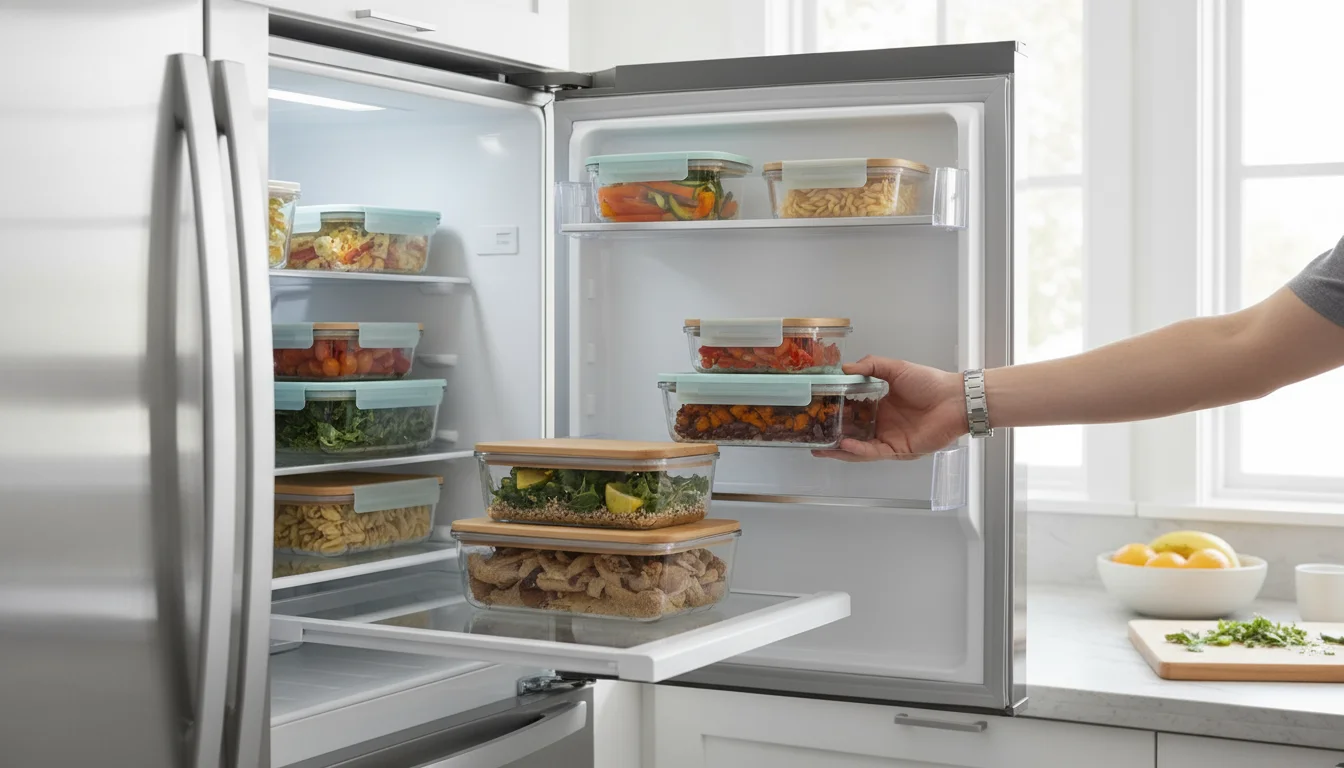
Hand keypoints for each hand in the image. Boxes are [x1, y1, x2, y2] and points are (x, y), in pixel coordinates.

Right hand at [813, 356, 966, 460]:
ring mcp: (890, 439)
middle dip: (832, 437)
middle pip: (852, 434)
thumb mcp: (895, 368)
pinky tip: (845, 445)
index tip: (817, 412)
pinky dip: (858, 450)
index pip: (852, 413)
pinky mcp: (898, 450)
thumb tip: (845, 368)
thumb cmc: (930, 383)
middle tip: (811, 436)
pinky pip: (874, 452)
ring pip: (859, 448)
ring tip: (820, 448)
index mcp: (881, 407)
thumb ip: (871, 366)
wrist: (954, 399)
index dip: (835, 414)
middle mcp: (883, 425)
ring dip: (840, 450)